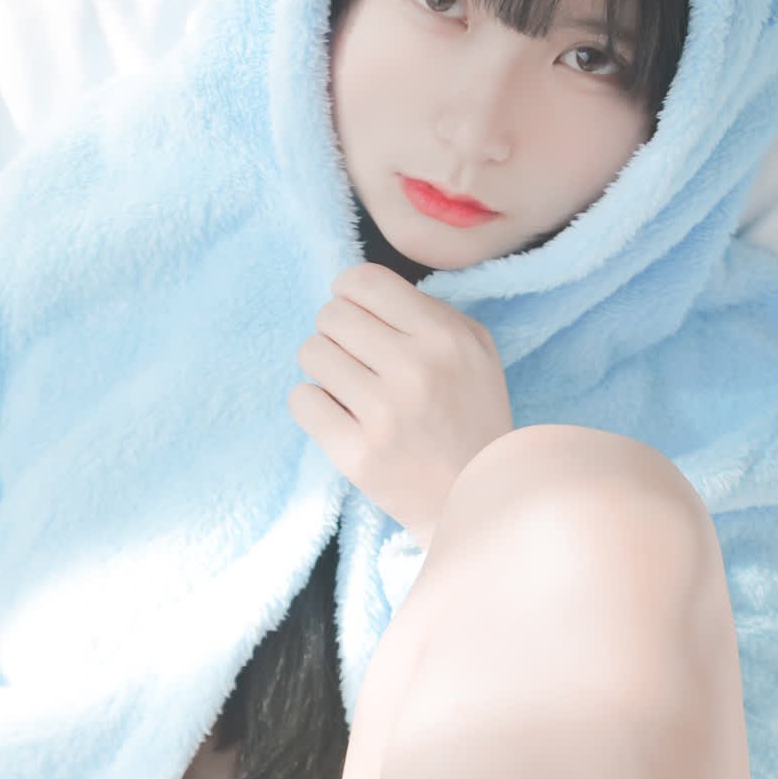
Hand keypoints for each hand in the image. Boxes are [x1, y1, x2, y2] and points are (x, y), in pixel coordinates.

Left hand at [287, 262, 511, 543]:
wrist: (475, 497)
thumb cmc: (471, 416)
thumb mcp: (473, 349)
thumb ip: (423, 311)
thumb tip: (357, 290)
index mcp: (444, 336)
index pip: (363, 281)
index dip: (348, 293)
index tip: (355, 316)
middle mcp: (414, 369)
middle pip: (330, 314)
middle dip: (336, 333)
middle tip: (354, 359)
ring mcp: (383, 415)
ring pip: (311, 353)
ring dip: (323, 368)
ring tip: (348, 388)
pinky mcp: (356, 454)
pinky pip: (301, 400)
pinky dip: (313, 405)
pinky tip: (338, 415)